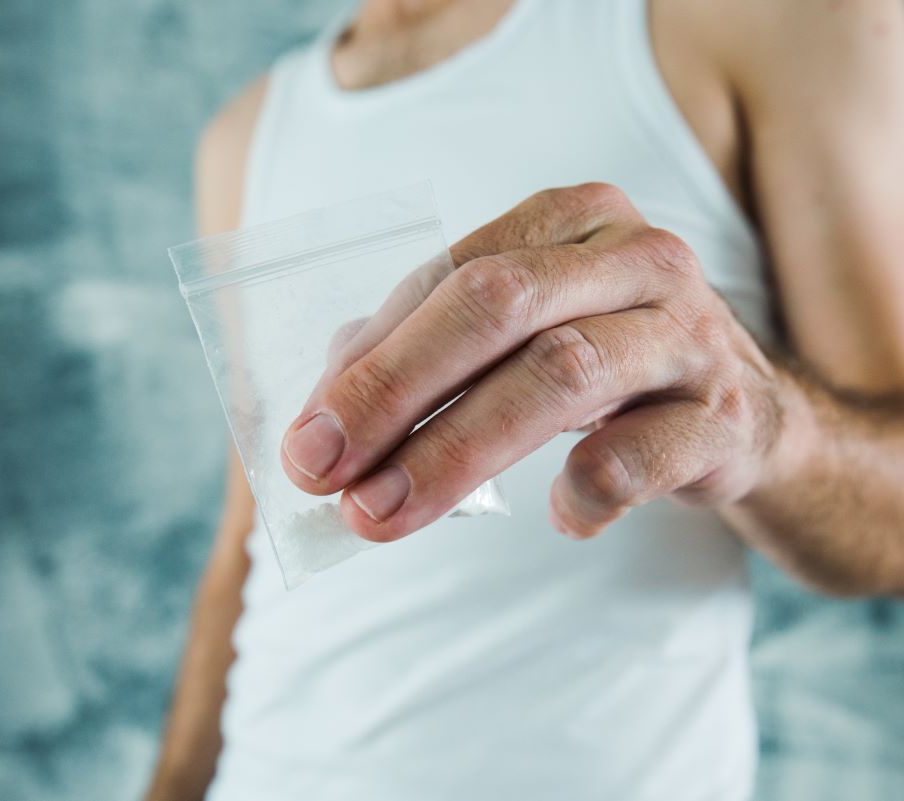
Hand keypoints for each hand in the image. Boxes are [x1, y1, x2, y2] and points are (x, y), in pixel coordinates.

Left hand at [280, 183, 788, 540]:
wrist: (743, 413)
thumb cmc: (603, 364)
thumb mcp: (516, 340)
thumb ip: (422, 358)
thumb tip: (321, 422)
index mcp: (569, 221)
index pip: (447, 277)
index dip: (369, 359)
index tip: (307, 436)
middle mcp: (633, 258)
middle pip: (494, 307)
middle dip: (394, 392)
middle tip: (324, 472)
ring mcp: (687, 333)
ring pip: (558, 374)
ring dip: (453, 452)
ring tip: (382, 512)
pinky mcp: (726, 415)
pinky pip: (643, 453)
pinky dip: (586, 490)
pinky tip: (556, 519)